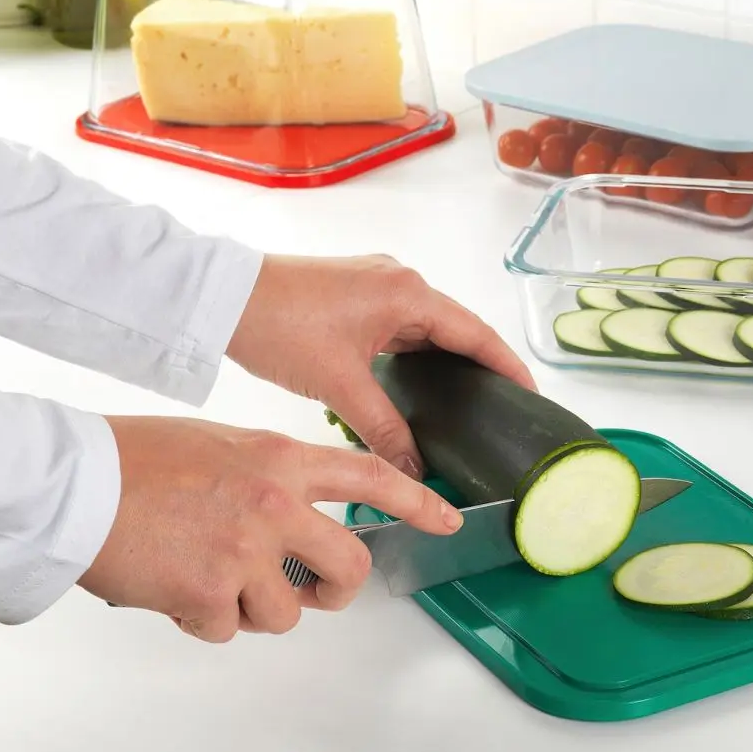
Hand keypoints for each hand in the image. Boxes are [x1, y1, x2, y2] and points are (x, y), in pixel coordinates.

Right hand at [79, 415, 462, 642]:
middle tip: (321, 589)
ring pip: (289, 611)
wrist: (78, 485)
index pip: (372, 477)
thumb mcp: (225, 445)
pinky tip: (179, 586)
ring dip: (258, 606)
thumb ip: (272, 473)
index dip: (418, 501)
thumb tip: (297, 508)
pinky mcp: (211, 595)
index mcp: (282, 459)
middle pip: (350, 563)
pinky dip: (207, 617)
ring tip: (217, 578)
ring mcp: (247, 551)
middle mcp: (276, 504)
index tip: (447, 519)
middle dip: (341, 588)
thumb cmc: (141, 459)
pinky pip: (229, 629)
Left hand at [226, 254, 535, 477]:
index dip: (505, 365)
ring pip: (425, 327)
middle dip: (478, 365)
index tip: (530, 393)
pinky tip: (418, 383)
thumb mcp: (340, 384)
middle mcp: (399, 280)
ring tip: (466, 399)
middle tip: (501, 405)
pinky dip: (414, 353)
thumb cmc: (280, 326)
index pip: (474, 333)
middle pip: (454, 327)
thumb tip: (414, 471)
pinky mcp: (355, 293)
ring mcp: (376, 283)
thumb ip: (384, 428)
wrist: (222, 296)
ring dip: (444, 359)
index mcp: (407, 293)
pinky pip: (400, 325)